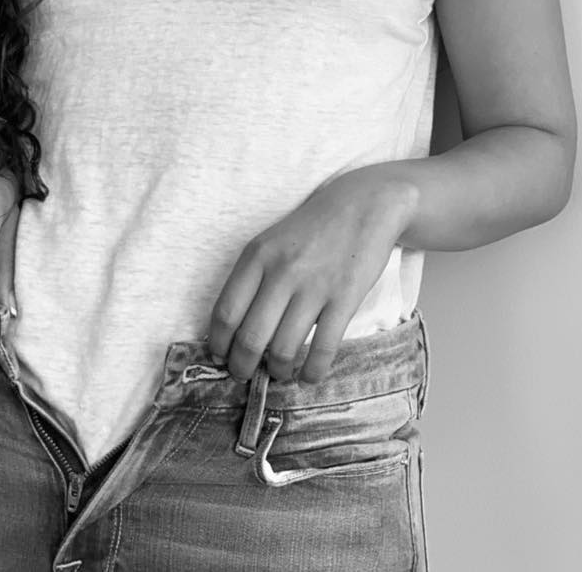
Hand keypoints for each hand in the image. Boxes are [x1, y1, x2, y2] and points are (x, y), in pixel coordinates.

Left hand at [206, 167, 415, 384]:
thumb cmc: (311, 228)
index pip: (225, 312)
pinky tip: (308, 376)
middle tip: (245, 375)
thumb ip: (252, 278)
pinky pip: (322, 349)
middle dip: (243, 367)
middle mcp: (281, 271)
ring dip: (277, 371)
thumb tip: (232, 329)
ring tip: (279, 372)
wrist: (363, 204)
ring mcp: (314, 286)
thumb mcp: (271, 242)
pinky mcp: (345, 298)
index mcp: (256, 256)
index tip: (221, 357)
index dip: (219, 344)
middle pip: (250, 338)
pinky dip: (312, 372)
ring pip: (283, 349)